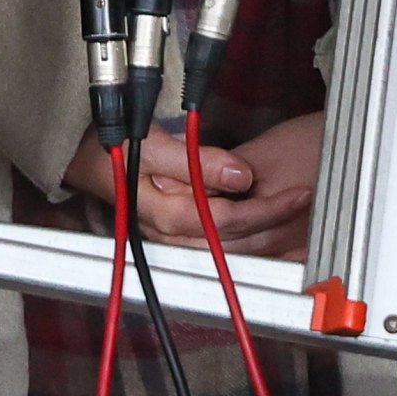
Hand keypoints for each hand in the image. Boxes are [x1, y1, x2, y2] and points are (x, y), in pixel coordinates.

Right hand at [69, 113, 325, 257]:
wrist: (88, 159)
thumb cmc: (116, 151)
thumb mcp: (155, 146)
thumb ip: (198, 162)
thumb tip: (242, 177)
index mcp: (168, 216)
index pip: (230, 219)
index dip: (267, 208)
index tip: (296, 194)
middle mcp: (173, 236)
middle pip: (235, 240)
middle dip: (276, 227)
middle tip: (308, 209)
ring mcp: (175, 239)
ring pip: (230, 248)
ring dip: (269, 242)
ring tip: (304, 234)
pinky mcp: (181, 233)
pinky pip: (222, 243)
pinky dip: (252, 241)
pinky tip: (277, 237)